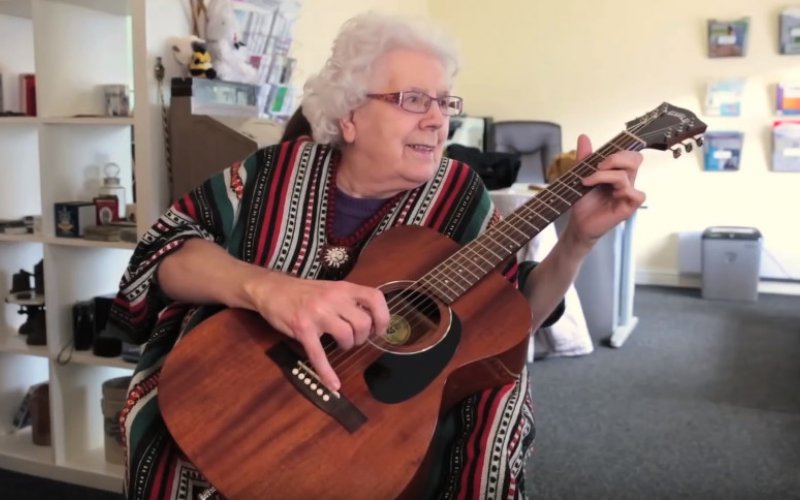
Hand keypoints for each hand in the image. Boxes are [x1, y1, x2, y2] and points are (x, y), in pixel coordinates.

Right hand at [246, 272, 390, 390]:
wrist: (271, 289)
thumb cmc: (303, 292)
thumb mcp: (330, 289)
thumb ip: (348, 301)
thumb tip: (370, 320)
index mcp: (343, 288)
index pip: (374, 298)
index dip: (383, 317)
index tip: (380, 330)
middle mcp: (333, 298)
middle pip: (363, 322)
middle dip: (363, 336)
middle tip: (354, 339)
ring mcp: (317, 314)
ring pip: (346, 335)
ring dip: (348, 345)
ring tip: (341, 345)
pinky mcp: (302, 329)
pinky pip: (318, 354)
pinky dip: (327, 372)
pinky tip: (333, 384)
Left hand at [563, 134, 645, 249]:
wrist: (578, 223)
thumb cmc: (583, 201)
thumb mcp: (580, 175)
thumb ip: (584, 157)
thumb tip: (583, 136)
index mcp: (618, 171)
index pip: (630, 153)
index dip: (619, 151)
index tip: (598, 157)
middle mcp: (626, 180)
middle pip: (635, 159)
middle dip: (615, 158)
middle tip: (597, 166)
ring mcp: (628, 193)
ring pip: (627, 175)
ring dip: (605, 175)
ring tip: (588, 181)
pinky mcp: (629, 207)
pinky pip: (637, 194)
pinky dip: (622, 190)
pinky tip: (609, 194)